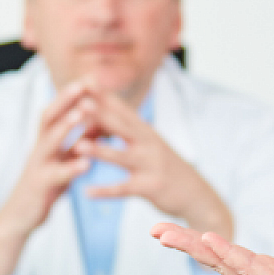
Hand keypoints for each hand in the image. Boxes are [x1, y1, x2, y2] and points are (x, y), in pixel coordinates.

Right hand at [0, 80, 98, 274]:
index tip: (90, 78)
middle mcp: (39, 149)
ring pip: (49, 141)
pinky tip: (87, 165)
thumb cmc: (44, 188)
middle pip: (49, 117)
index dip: (72, 94)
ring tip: (83, 113)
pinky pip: (55, 175)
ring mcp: (37, 166)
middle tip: (84, 83)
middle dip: (66, 98)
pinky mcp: (39, 186)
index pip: (57, 111)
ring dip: (66, 126)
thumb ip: (76, 146)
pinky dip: (70, 168)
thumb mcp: (62, 163)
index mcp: (45, 142)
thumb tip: (98, 127)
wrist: (20, 218)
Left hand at [76, 86, 232, 236]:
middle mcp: (149, 144)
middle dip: (101, 114)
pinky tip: (86, 193)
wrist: (195, 193)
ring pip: (121, 157)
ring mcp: (150, 165)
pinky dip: (105, 192)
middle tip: (80, 101)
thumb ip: (128, 131)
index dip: (104, 96)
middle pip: (122, 126)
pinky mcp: (150, 187)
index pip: (123, 109)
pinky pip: (124, 189)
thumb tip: (104, 116)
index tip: (84, 81)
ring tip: (78, 146)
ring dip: (99, 151)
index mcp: (146, 131)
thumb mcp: (149, 143)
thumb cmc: (165, 166)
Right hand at [152, 213, 273, 274]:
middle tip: (155, 231)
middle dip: (184, 245)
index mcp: (264, 274)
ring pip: (224, 264)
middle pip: (214, 260)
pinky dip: (228, 255)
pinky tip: (210, 242)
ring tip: (170, 235)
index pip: (224, 255)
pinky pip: (250, 269)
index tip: (172, 230)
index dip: (198, 242)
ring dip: (197, 248)